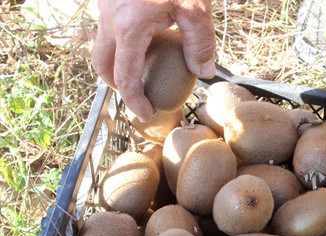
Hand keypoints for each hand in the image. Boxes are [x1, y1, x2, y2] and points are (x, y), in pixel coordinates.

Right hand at [91, 0, 215, 121]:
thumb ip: (200, 43)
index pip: (125, 77)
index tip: (147, 114)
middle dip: (117, 85)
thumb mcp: (196, 7)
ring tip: (143, 72)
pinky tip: (147, 40)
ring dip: (117, 62)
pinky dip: (122, 42)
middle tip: (139, 97)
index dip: (134, 101)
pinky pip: (110, 26)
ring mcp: (105, 3)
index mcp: (128, 27)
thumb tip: (203, 72)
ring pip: (102, 44)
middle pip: (102, 63)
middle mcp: (109, 16)